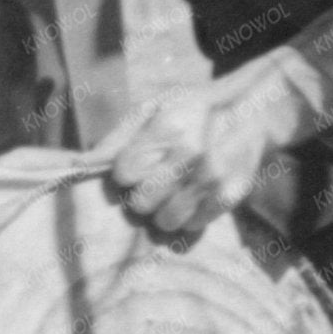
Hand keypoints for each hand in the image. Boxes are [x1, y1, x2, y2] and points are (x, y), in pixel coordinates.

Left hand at [100, 51, 332, 246]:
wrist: (252, 110)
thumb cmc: (193, 108)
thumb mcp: (153, 107)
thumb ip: (117, 137)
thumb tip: (79, 165)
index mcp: (166, 128)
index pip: (123, 174)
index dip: (126, 173)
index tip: (135, 166)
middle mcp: (189, 155)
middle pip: (140, 203)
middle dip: (142, 195)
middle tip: (155, 181)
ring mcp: (211, 179)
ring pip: (164, 221)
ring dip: (163, 211)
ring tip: (173, 192)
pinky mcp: (229, 197)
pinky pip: (192, 226)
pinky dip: (188, 216)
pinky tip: (193, 196)